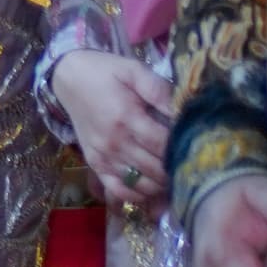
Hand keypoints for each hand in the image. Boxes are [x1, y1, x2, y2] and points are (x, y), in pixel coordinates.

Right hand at [50, 50, 176, 210]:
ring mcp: (103, 156)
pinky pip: (118, 191)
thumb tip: (184, 110)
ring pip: (141, 184)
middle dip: (178, 169)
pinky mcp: (94, 164)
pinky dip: (138, 195)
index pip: (164, 144)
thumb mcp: (134, 70)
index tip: (198, 145)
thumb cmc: (105, 72)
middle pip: (156, 169)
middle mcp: (114, 142)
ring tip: (175, 173)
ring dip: (162, 184)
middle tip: (192, 162)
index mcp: (126, 117)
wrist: (68, 78)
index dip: (184, 148)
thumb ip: (159, 90)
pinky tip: (151, 186)